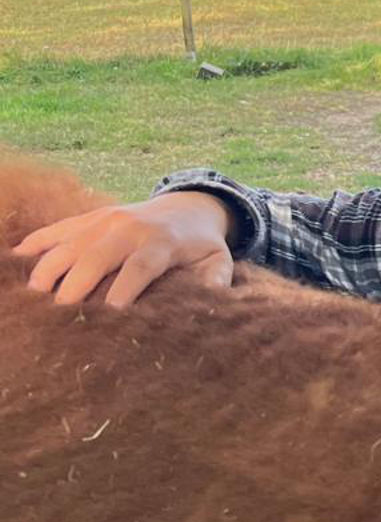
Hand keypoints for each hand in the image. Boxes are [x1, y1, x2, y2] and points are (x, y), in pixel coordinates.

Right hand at [12, 191, 236, 307]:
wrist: (190, 206)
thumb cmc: (202, 244)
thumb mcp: (219, 261)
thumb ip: (217, 281)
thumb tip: (212, 302)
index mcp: (162, 242)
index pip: (140, 267)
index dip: (124, 289)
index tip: (109, 315)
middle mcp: (129, 228)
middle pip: (96, 256)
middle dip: (76, 285)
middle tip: (60, 315)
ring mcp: (105, 220)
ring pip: (70, 243)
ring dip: (49, 269)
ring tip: (34, 297)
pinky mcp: (89, 218)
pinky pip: (57, 229)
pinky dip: (36, 243)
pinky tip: (16, 260)